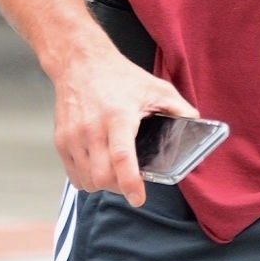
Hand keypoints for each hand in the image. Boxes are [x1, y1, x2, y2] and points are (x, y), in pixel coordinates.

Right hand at [52, 35, 196, 202]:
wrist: (80, 62)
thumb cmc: (120, 77)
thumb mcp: (156, 87)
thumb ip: (179, 108)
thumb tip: (198, 126)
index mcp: (118, 116)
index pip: (121, 157)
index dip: (130, 182)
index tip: (139, 198)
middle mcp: (92, 127)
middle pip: (102, 176)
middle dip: (119, 188)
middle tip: (131, 184)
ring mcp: (73, 135)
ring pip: (86, 180)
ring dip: (103, 186)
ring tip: (115, 176)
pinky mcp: (61, 140)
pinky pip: (73, 176)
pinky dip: (87, 181)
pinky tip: (99, 171)